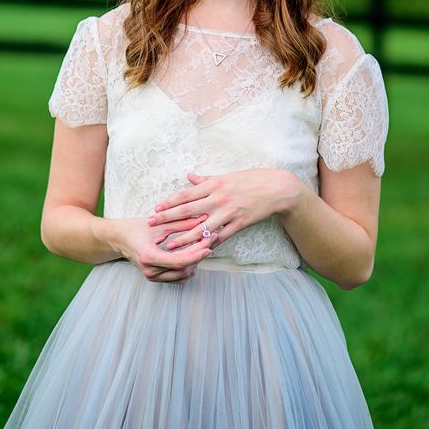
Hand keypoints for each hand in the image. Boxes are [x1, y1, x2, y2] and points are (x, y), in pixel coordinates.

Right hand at [107, 216, 213, 282]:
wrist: (119, 239)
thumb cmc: (136, 228)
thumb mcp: (158, 223)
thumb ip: (181, 222)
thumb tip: (202, 219)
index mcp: (149, 256)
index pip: (178, 261)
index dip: (196, 254)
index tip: (209, 245)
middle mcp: (150, 270)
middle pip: (183, 269)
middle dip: (199, 255)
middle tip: (212, 240)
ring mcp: (152, 276)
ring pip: (182, 275)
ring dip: (195, 262)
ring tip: (205, 245)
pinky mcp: (155, 278)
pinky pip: (177, 278)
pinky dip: (188, 267)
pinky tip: (194, 254)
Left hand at [147, 170, 297, 249]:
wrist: (276, 188)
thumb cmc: (251, 179)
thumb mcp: (227, 176)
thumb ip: (206, 179)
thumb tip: (189, 177)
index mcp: (214, 184)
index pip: (186, 194)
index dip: (169, 202)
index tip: (155, 208)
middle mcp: (218, 198)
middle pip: (188, 210)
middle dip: (168, 218)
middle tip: (152, 224)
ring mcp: (228, 212)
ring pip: (202, 227)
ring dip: (184, 237)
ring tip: (170, 244)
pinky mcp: (239, 223)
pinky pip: (221, 237)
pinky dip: (208, 245)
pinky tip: (197, 252)